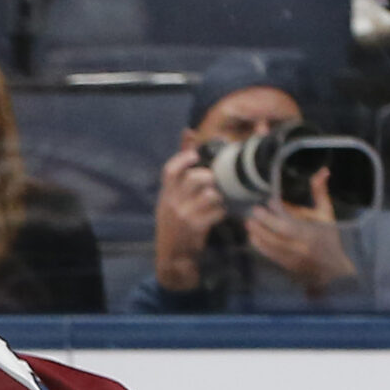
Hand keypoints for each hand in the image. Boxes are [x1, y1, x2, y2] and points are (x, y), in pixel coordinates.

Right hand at [151, 143, 226, 290]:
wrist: (172, 256)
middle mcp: (172, 203)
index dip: (184, 159)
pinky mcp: (197, 228)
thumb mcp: (171, 197)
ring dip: (220, 194)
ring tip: (222, 197)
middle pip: (194, 179)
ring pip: (210, 194)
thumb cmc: (174, 223)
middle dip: (209, 176)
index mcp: (165, 194)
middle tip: (217, 179)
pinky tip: (222, 213)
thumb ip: (181, 168)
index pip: (170, 171)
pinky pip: (218, 211)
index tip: (197, 154)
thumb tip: (188, 133)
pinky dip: (223, 210)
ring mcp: (185, 216)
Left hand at [245, 167, 356, 296]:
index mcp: (312, 233)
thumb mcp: (327, 214)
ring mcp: (292, 258)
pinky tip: (253, 236)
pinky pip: (269, 255)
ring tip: (249, 223)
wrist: (332, 268)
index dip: (275, 216)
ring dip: (257, 234)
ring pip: (270, 247)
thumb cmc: (330, 237)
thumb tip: (322, 171)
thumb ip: (320, 193)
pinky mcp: (285, 265)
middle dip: (263, 224)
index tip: (265, 204)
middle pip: (277, 236)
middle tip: (252, 213)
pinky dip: (260, 245)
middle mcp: (301, 247)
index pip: (290, 225)